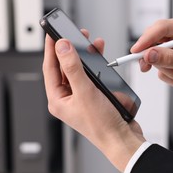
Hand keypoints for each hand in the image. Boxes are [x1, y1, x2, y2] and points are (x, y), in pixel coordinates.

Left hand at [43, 31, 145, 171]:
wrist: (122, 139)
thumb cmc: (102, 125)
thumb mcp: (85, 92)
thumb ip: (73, 68)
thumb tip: (61, 47)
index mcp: (58, 99)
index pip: (50, 68)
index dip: (51, 49)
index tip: (52, 33)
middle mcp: (67, 98)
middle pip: (64, 68)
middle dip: (70, 50)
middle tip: (73, 34)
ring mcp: (80, 98)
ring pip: (78, 71)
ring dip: (84, 57)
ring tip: (89, 43)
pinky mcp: (93, 97)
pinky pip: (90, 76)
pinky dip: (94, 66)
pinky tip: (99, 59)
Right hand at [131, 17, 172, 113]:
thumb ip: (170, 58)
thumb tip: (149, 54)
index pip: (161, 28)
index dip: (146, 39)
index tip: (136, 51)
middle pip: (153, 40)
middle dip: (154, 57)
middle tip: (146, 67)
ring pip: (156, 57)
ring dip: (169, 71)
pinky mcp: (171, 59)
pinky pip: (160, 68)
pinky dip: (171, 76)